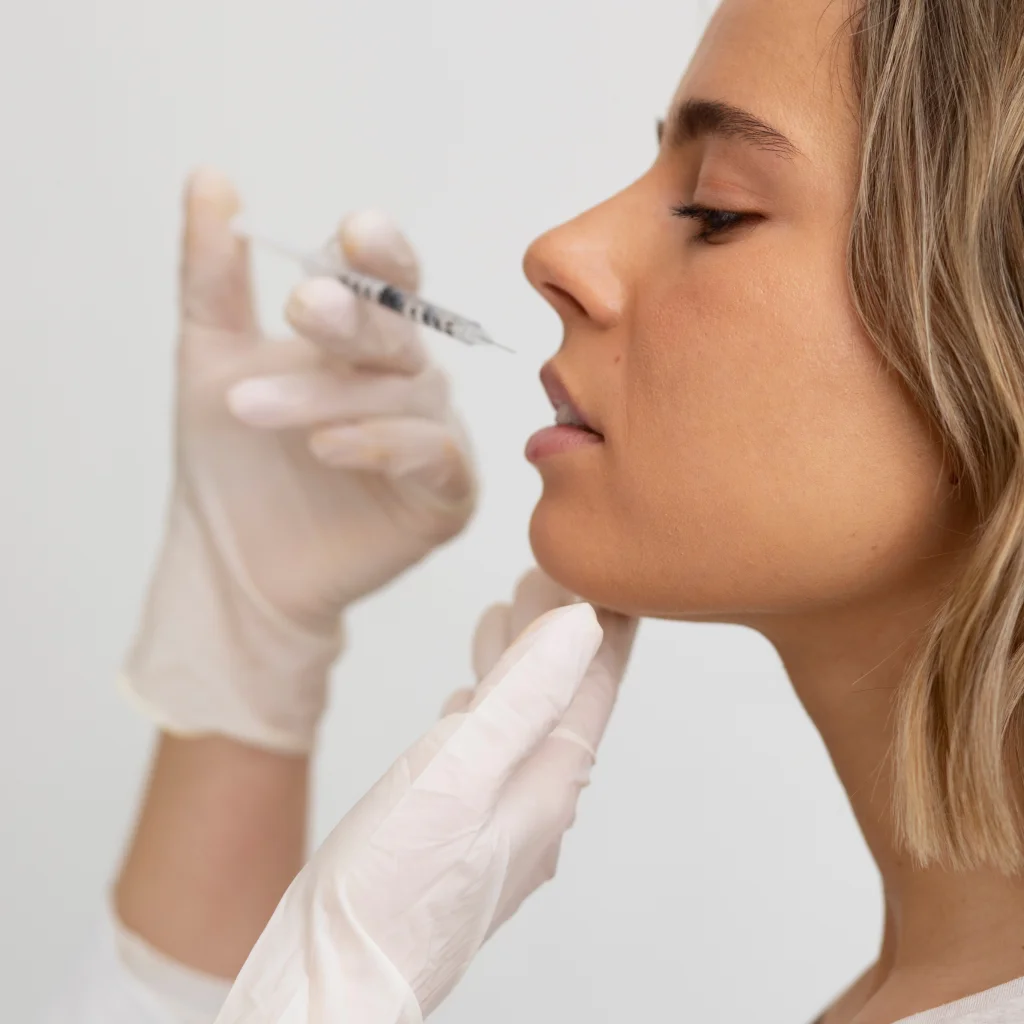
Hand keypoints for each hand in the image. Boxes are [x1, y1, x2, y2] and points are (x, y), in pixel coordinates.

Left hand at [121, 168, 475, 752]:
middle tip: (302, 307)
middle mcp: (408, 380)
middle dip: (353, 317)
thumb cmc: (230, 463)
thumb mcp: (210, 360)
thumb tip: (210, 178)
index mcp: (365, 338)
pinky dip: (381, 446)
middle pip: (399, 331)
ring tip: (249, 408)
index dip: (378, 253)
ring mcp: (434, 436)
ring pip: (406, 395)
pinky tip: (326, 447)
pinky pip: (432, 456)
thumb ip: (214, 277)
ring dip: (331, 395)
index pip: (387, 277)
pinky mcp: (447, 494)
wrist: (235, 563)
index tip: (354, 231)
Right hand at [212, 570, 636, 1023]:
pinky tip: (472, 693)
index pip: (592, 684)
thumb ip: (522, 699)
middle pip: (561, 700)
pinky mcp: (462, 834)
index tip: (600, 567)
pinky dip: (487, 706)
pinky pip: (490, 751)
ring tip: (509, 613)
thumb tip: (582, 628)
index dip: (600, 622)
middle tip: (549, 570)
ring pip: (523, 723)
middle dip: (558, 634)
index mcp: (547, 786)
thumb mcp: (456, 775)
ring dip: (521, 666)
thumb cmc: (389, 888)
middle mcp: (537, 806)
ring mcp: (500, 824)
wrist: (333, 979)